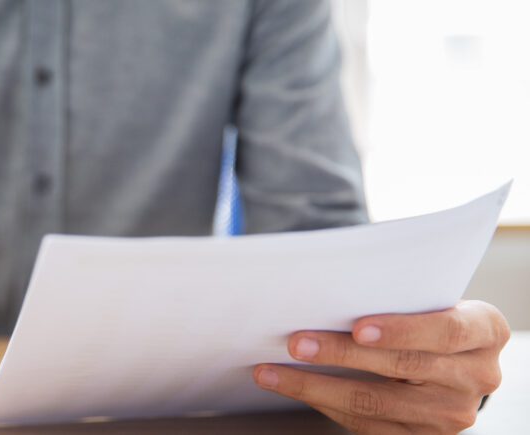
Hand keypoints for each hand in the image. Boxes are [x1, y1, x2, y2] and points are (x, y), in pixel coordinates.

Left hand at [253, 300, 509, 433]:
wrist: (452, 357)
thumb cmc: (427, 313)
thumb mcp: (429, 297)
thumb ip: (397, 293)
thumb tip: (324, 287)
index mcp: (485, 331)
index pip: (445, 331)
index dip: (402, 330)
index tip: (358, 326)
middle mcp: (477, 376)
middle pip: (403, 369)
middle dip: (342, 355)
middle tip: (295, 343)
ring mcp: (450, 414)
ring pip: (376, 403)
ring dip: (316, 386)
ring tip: (272, 372)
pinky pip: (366, 425)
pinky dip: (323, 403)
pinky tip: (292, 387)